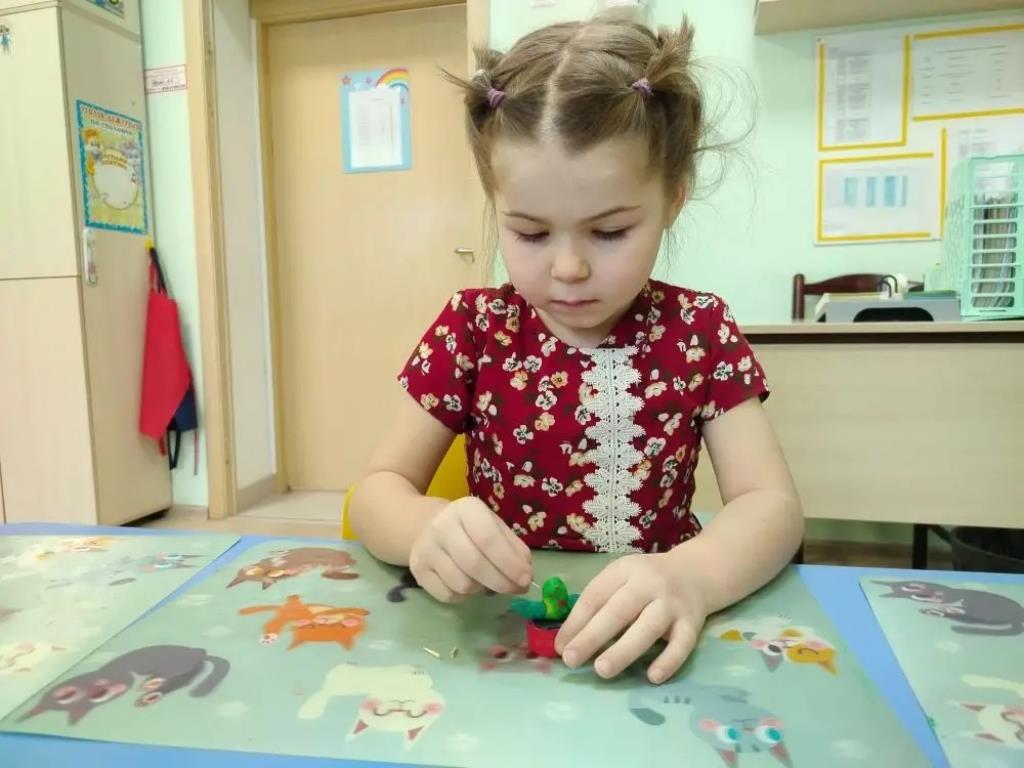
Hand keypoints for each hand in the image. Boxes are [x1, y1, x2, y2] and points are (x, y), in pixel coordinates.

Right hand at [409, 496, 532, 602]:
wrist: (427, 526)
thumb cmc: (471, 528)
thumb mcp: (495, 527)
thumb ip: (514, 549)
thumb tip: (525, 576)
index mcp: (466, 509)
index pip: (488, 539)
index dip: (509, 563)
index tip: (526, 579)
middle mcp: (442, 526)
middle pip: (474, 564)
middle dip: (501, 582)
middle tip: (515, 589)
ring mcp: (426, 549)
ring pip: (461, 583)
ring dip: (482, 588)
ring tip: (486, 580)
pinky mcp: (417, 570)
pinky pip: (447, 595)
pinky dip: (464, 596)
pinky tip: (468, 583)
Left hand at [554, 552, 707, 683]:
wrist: (696, 572)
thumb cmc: (647, 582)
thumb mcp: (621, 579)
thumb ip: (598, 603)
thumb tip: (566, 641)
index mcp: (625, 570)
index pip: (596, 595)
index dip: (576, 621)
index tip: (560, 647)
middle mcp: (649, 584)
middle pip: (619, 610)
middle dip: (593, 636)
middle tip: (572, 660)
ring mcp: (672, 603)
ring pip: (649, 627)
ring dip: (624, 649)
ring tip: (602, 670)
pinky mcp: (693, 623)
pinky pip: (682, 643)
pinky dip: (669, 660)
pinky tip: (653, 677)